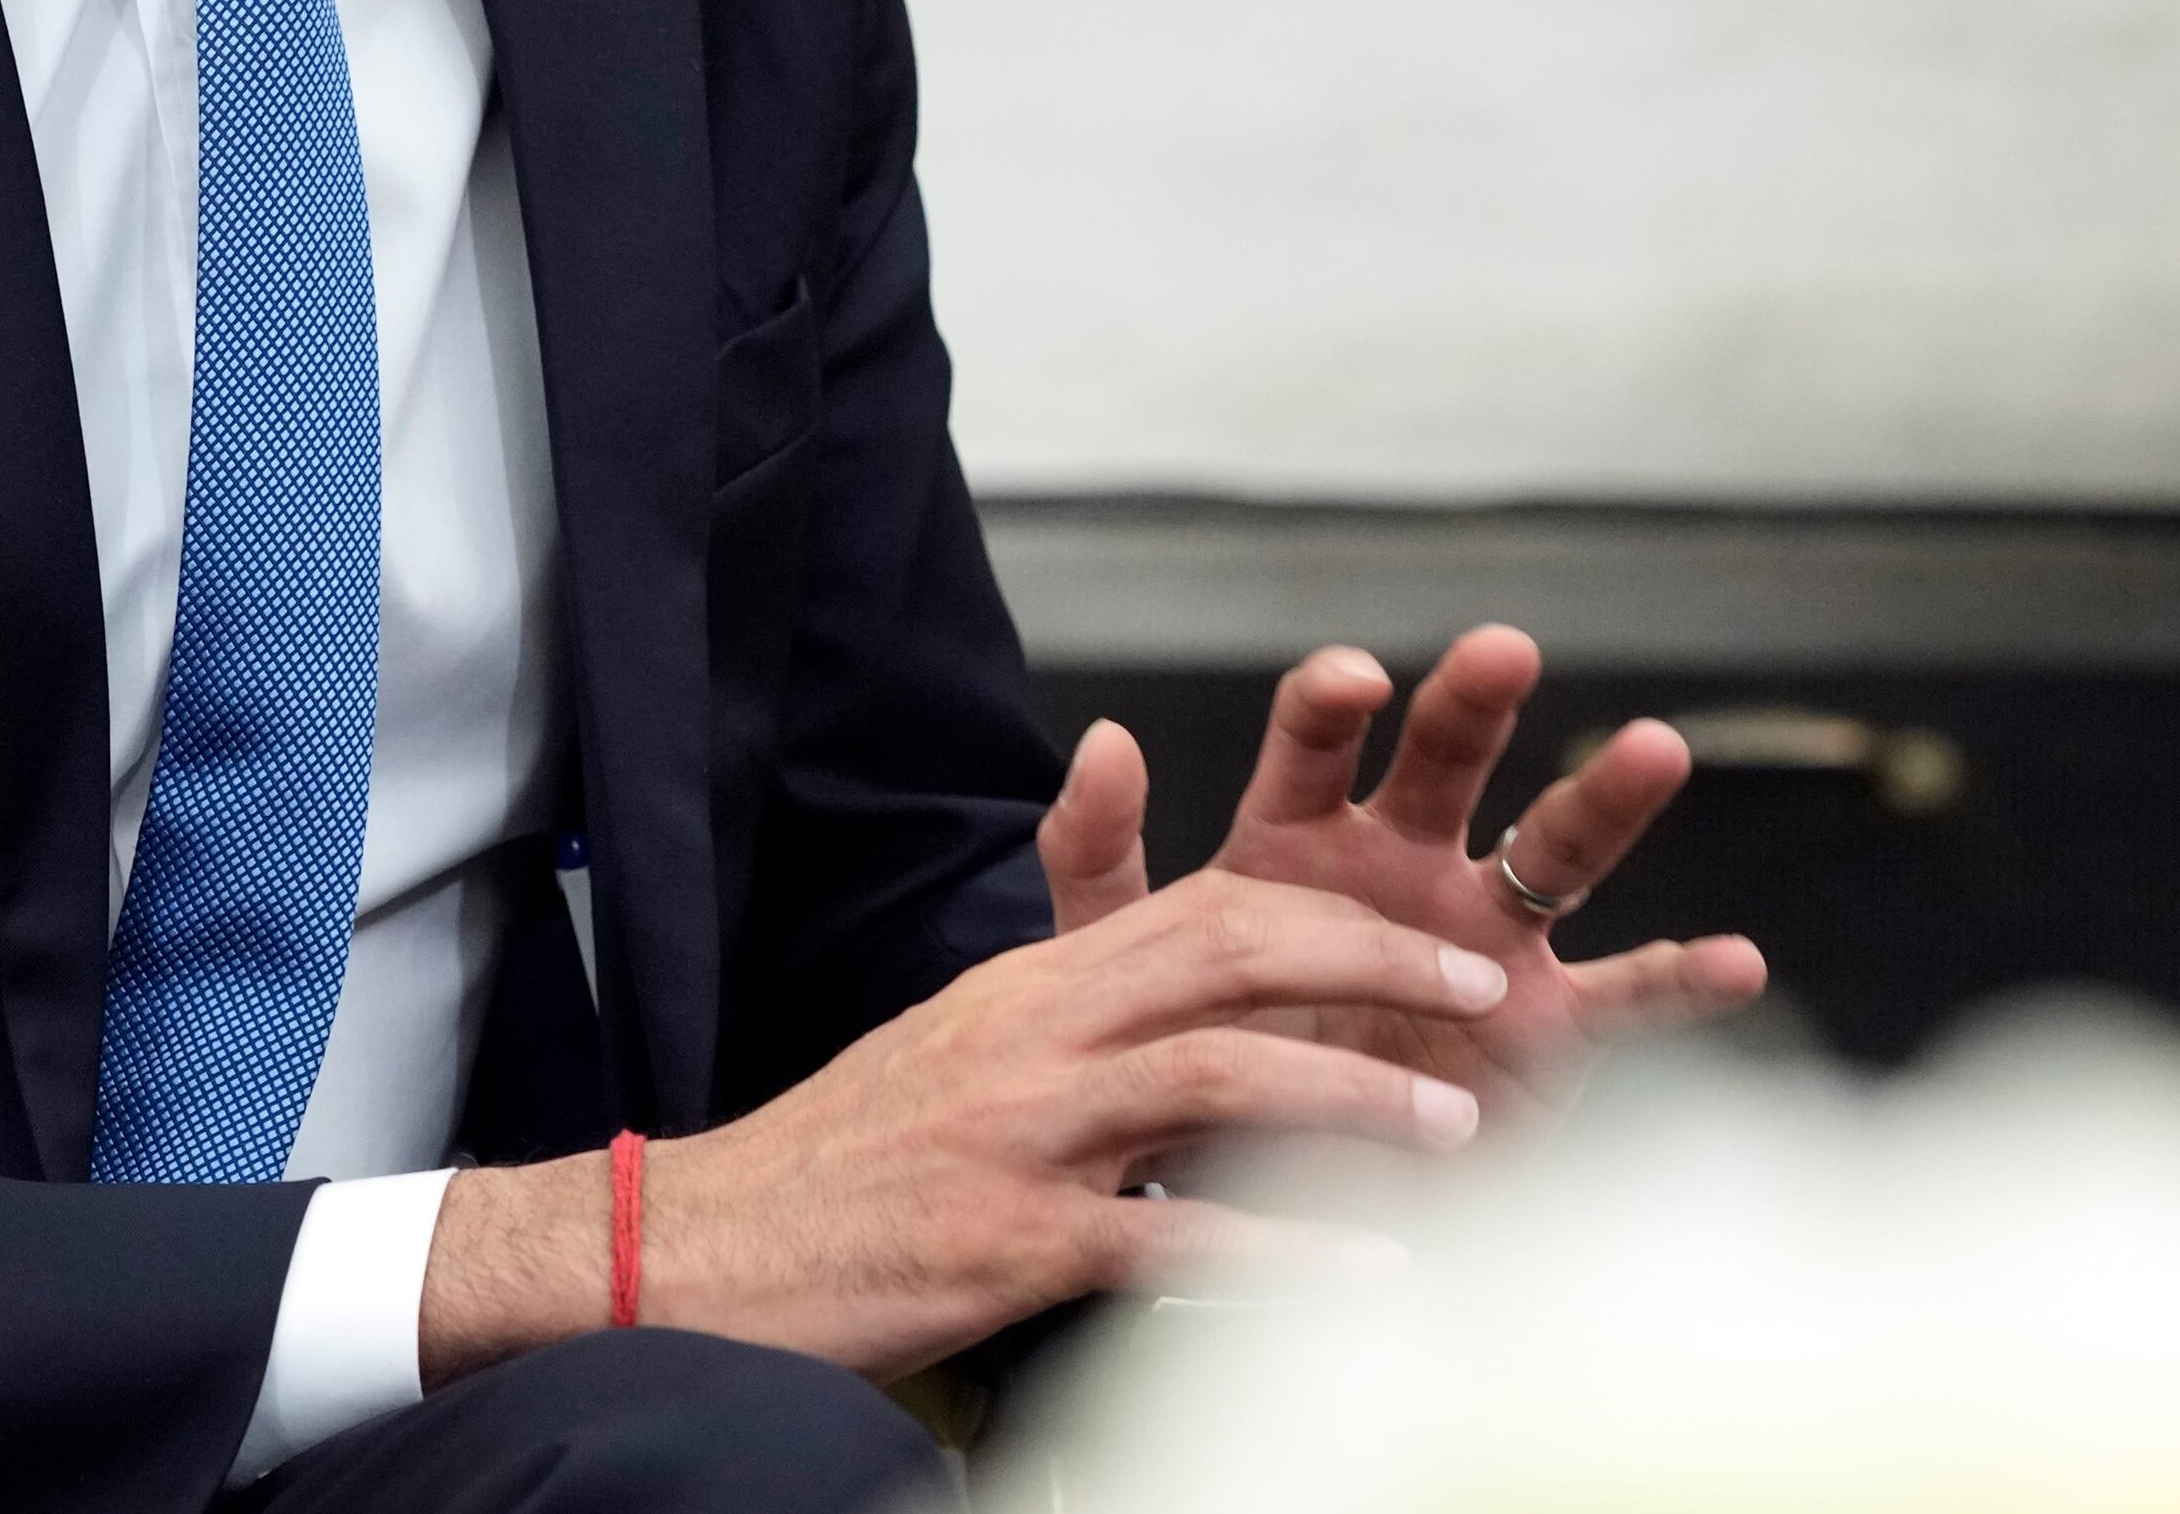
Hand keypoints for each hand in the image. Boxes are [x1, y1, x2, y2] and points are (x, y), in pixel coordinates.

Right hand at [418, 870, 1502, 1383]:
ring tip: (1462, 1130)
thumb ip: (1070, 1002)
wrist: (694, 1250)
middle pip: (1233, 954)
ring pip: (1219, 1074)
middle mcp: (1035, 1035)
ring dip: (1356, 1095)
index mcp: (1032, 984)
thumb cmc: (842, 1165)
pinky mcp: (1007, 1243)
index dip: (1334, 914)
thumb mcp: (958, 1048)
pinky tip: (1370, 1273)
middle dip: (1374, 965)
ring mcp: (1022, 1135)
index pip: (1207, 907)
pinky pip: (1173, 1235)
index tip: (1431, 934)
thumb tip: (1173, 984)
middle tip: (1485, 994)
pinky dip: (1285, 1249)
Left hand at [1039, 625, 1767, 1124]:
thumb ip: (1099, 861)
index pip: (1317, 746)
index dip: (1334, 703)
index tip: (1352, 679)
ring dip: (1606, 799)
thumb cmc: (1201, 1057)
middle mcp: (1408, 868)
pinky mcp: (1546, 1029)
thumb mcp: (1124, 967)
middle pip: (1448, 763)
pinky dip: (1685, 982)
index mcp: (1301, 842)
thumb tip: (1100, 736)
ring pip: (1555, 849)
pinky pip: (1626, 998)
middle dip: (1473, 704)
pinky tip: (1739, 961)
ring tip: (1656, 747)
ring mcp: (1487, 944)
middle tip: (1500, 648)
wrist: (1267, 1197)